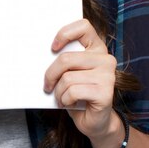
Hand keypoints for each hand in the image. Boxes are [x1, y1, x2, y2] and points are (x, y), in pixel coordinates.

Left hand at [43, 18, 118, 142]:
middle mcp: (105, 59)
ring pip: (67, 77)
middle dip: (50, 74)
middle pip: (66, 58)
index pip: (83, 26)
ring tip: (62, 96)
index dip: (64, 34)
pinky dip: (65, 99)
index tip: (53, 48)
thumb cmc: (78, 94)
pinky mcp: (105, 92)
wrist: (94, 121)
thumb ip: (64, 60)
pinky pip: (73, 91)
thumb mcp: (69, 73)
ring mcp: (108, 76)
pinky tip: (70, 103)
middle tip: (48, 85)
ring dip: (58, 91)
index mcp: (97, 48)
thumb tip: (40, 51)